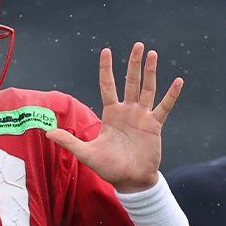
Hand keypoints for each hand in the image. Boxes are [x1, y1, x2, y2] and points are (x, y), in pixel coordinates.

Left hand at [45, 42, 182, 192]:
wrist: (130, 180)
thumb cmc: (108, 167)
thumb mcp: (86, 153)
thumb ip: (69, 141)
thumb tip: (47, 133)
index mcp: (111, 114)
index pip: (108, 85)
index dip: (107, 69)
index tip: (106, 50)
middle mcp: (127, 111)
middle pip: (130, 81)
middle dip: (133, 63)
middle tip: (138, 45)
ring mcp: (142, 117)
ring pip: (147, 88)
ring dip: (150, 72)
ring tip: (153, 54)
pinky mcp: (155, 125)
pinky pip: (164, 106)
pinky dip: (171, 95)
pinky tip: (178, 81)